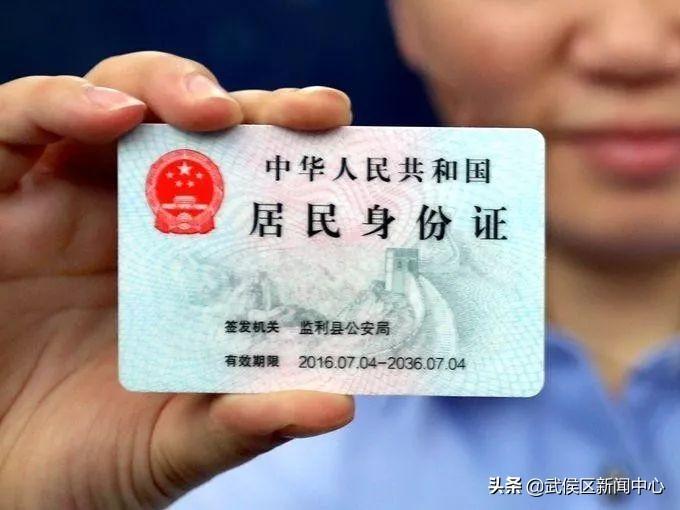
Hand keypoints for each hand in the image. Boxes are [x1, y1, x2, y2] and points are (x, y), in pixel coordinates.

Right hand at [0, 51, 353, 508]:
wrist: (1, 485)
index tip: (348, 139)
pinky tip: (112, 117)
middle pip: (199, 128)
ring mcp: (63, 202)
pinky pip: (16, 123)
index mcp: (192, 262)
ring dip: (167, 88)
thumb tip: (337, 406)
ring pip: (117, 100)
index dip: (299, 153)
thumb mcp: (176, 442)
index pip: (253, 182)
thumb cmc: (90, 458)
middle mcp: (135, 219)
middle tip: (312, 115)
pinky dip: (62, 104)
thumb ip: (246, 423)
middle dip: (256, 109)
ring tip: (210, 112)